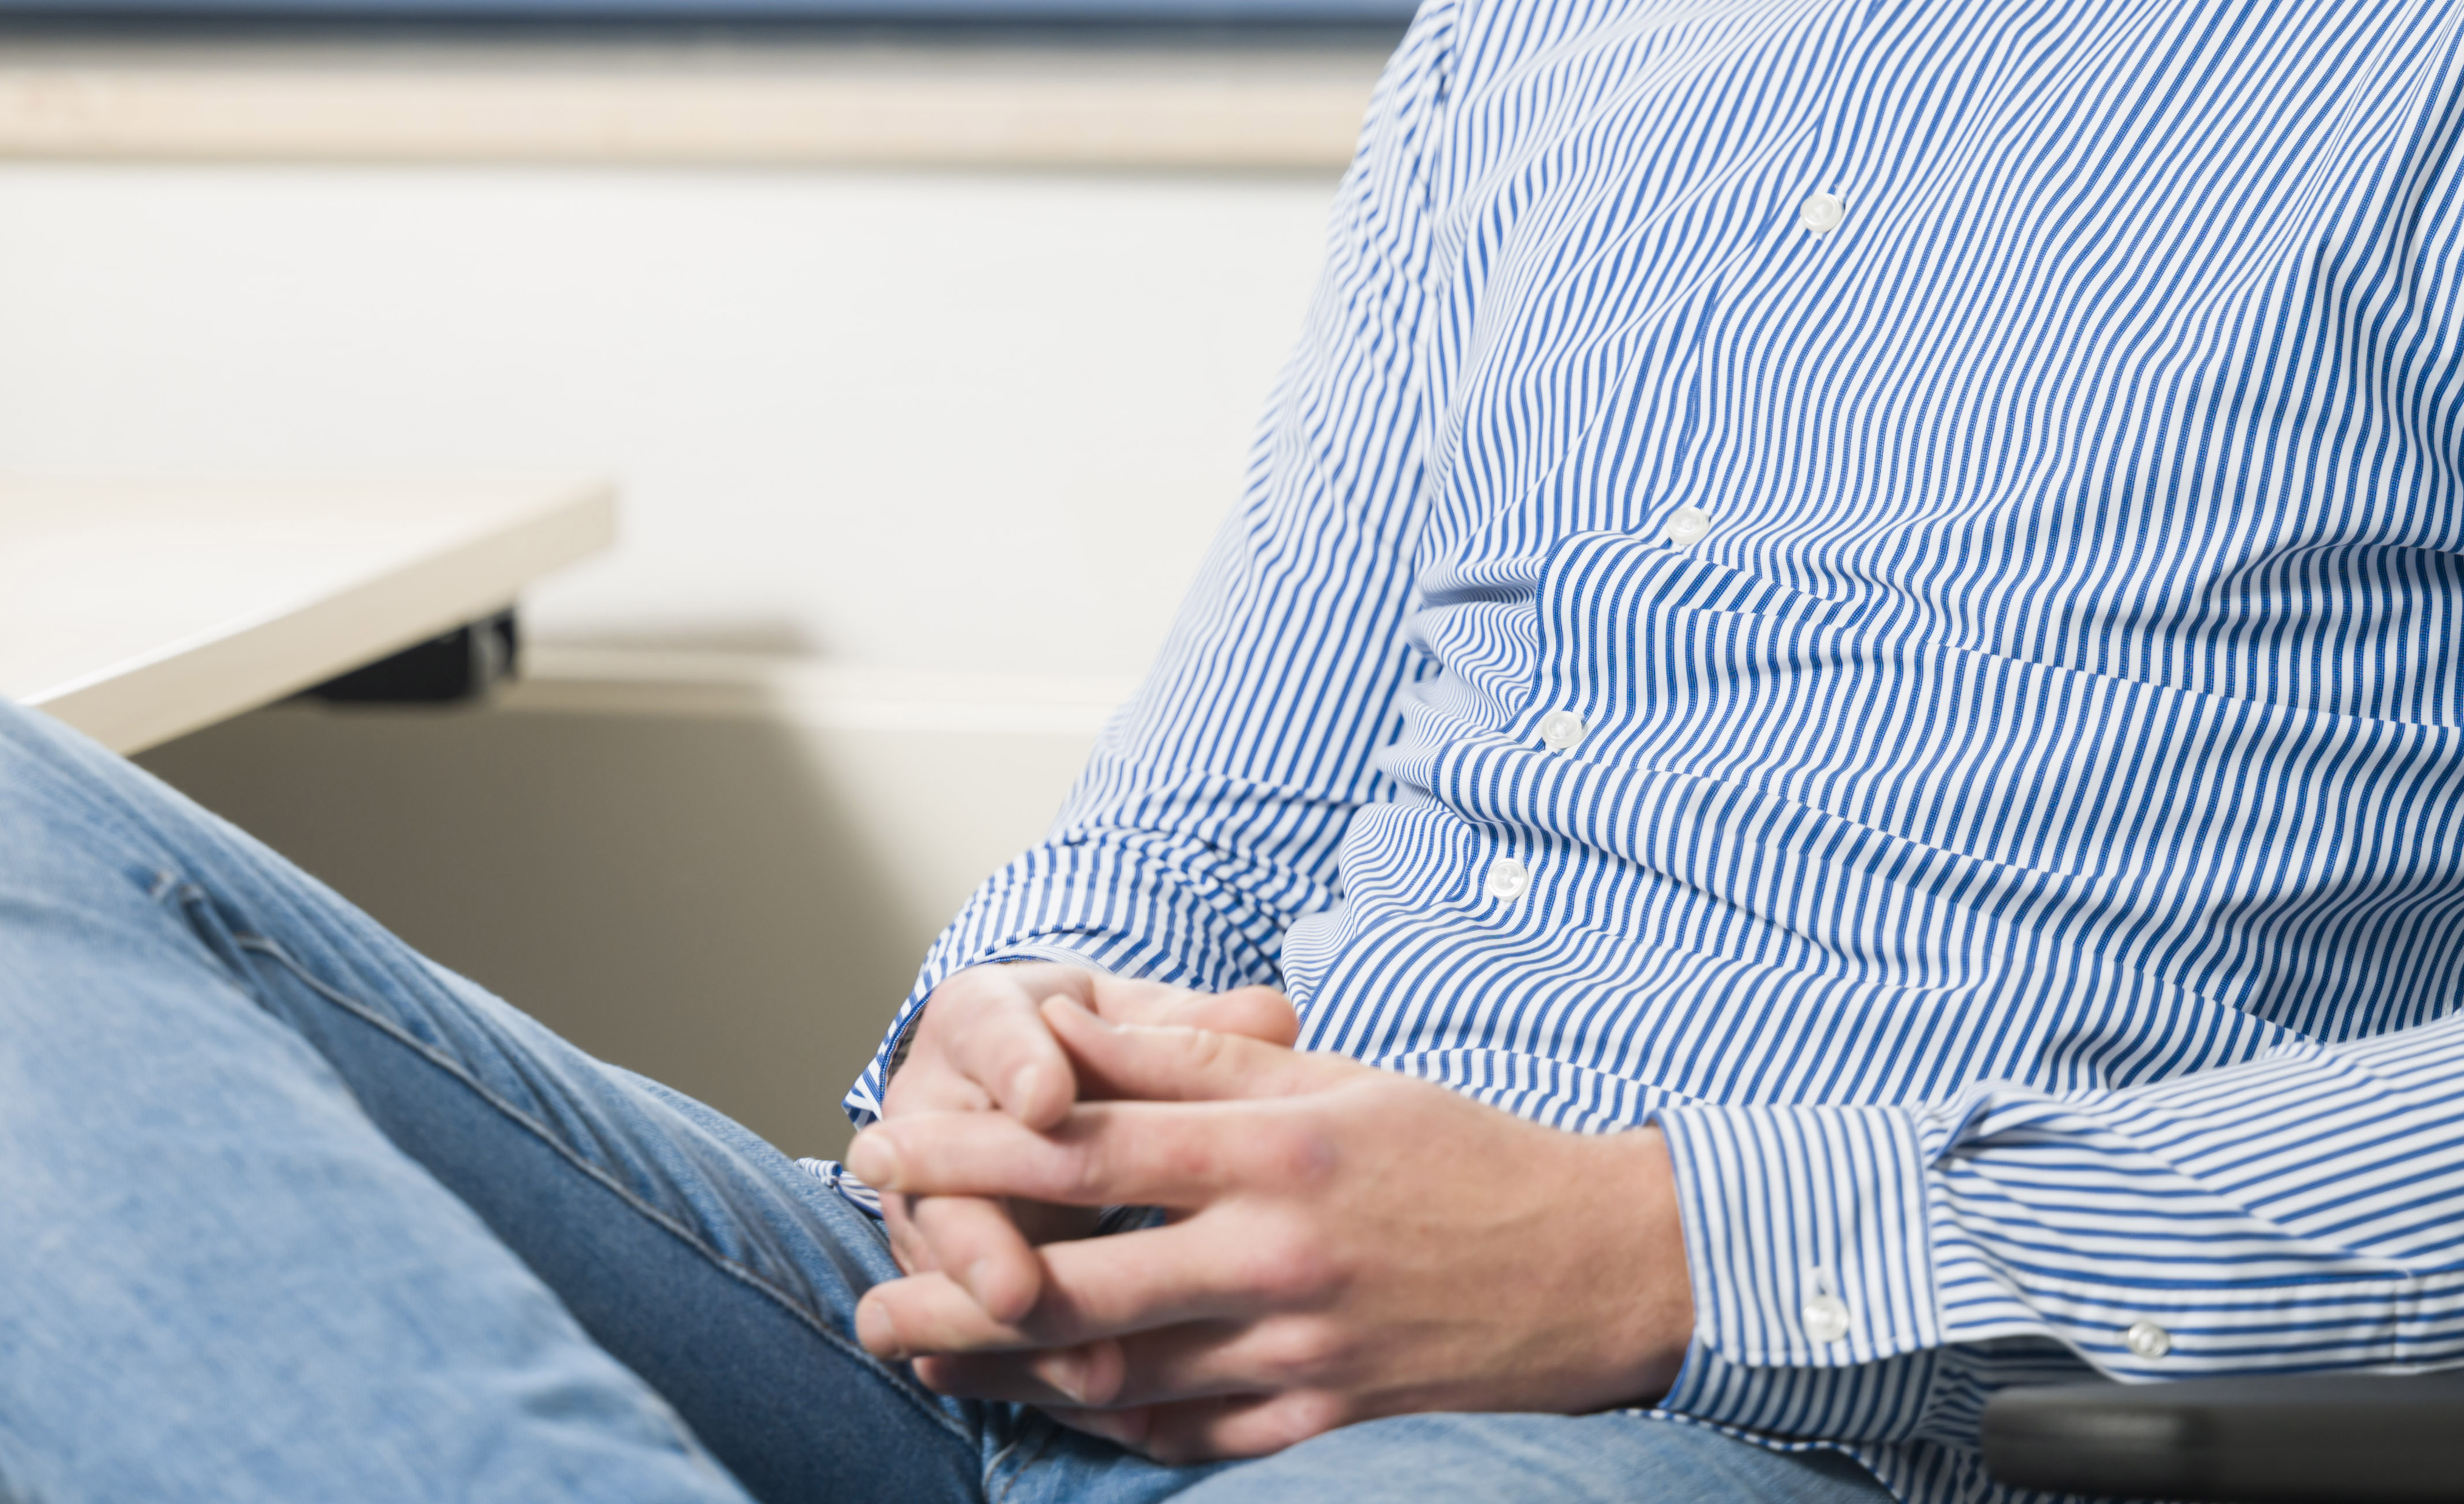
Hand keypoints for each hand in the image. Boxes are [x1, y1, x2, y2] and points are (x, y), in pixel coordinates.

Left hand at [846, 998, 1694, 1461]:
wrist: (1598, 1265)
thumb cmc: (1454, 1152)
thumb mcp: (1328, 1076)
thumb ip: (1190, 1058)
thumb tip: (1062, 1029)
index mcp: (1276, 1150)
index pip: (1086, 1149)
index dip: (969, 1152)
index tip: (886, 1149)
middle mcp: (1279, 1256)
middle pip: (1078, 1284)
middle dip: (955, 1291)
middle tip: (865, 1294)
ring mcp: (1301, 1351)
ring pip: (1118, 1375)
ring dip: (1006, 1371)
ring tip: (922, 1355)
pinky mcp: (1324, 1420)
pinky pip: (1188, 1434)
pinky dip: (1106, 1424)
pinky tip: (1044, 1408)